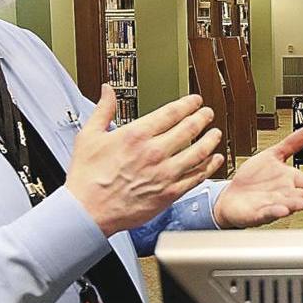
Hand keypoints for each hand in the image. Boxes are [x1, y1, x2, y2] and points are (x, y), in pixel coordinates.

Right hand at [65, 84, 224, 235]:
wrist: (87, 211)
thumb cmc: (86, 178)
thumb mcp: (89, 136)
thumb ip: (103, 110)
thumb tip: (107, 91)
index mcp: (136, 135)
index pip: (171, 113)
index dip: (188, 104)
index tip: (194, 101)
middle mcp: (154, 152)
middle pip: (189, 129)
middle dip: (202, 118)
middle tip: (208, 113)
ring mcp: (164, 174)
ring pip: (198, 153)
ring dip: (210, 140)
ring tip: (216, 134)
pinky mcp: (169, 193)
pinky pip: (196, 177)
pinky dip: (208, 167)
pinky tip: (214, 161)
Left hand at [212, 127, 302, 227]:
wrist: (232, 194)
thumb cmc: (254, 178)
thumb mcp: (272, 155)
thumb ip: (291, 144)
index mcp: (289, 180)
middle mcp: (284, 194)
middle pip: (299, 195)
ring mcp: (272, 204)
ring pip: (286, 206)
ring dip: (294, 205)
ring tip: (302, 202)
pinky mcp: (258, 214)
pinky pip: (267, 213)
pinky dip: (274, 212)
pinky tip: (281, 210)